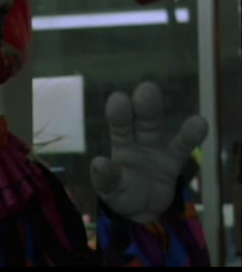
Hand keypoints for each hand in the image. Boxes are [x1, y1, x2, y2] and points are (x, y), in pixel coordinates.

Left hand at [90, 82, 207, 223]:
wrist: (140, 209)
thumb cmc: (120, 192)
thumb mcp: (109, 189)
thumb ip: (104, 178)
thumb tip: (99, 162)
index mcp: (119, 144)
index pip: (118, 126)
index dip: (118, 113)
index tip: (119, 98)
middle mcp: (136, 140)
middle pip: (139, 120)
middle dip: (142, 105)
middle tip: (147, 88)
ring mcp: (155, 149)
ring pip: (157, 128)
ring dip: (160, 115)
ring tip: (165, 98)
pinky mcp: (172, 162)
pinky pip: (182, 147)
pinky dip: (191, 136)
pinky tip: (199, 123)